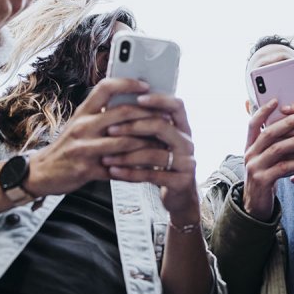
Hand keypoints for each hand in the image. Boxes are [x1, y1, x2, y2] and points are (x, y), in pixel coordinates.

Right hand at [26, 78, 159, 195]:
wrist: (42, 172)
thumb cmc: (67, 146)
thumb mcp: (79, 123)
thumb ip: (101, 113)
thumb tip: (132, 101)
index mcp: (83, 111)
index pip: (105, 87)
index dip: (127, 83)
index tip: (146, 84)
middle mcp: (83, 126)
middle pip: (121, 113)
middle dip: (148, 115)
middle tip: (166, 117)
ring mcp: (84, 148)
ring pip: (124, 141)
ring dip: (147, 142)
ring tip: (163, 142)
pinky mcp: (87, 170)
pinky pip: (118, 169)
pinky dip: (136, 169)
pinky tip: (148, 169)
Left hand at [103, 94, 201, 224]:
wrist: (180, 196)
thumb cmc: (163, 164)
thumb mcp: (160, 142)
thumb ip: (147, 126)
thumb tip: (118, 106)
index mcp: (183, 128)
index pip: (176, 105)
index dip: (159, 99)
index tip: (137, 98)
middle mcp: (187, 142)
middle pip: (163, 126)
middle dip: (134, 126)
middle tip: (110, 129)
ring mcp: (187, 162)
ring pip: (154, 153)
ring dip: (127, 155)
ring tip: (106, 157)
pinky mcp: (180, 181)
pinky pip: (152, 175)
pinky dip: (130, 173)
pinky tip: (114, 171)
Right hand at [242, 99, 293, 220]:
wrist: (256, 205)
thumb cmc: (266, 176)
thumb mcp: (265, 158)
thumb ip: (272, 144)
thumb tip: (290, 123)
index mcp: (249, 146)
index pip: (253, 123)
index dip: (263, 111)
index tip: (276, 100)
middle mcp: (249, 154)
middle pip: (268, 133)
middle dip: (287, 123)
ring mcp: (254, 168)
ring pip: (276, 149)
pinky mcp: (262, 180)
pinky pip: (283, 167)